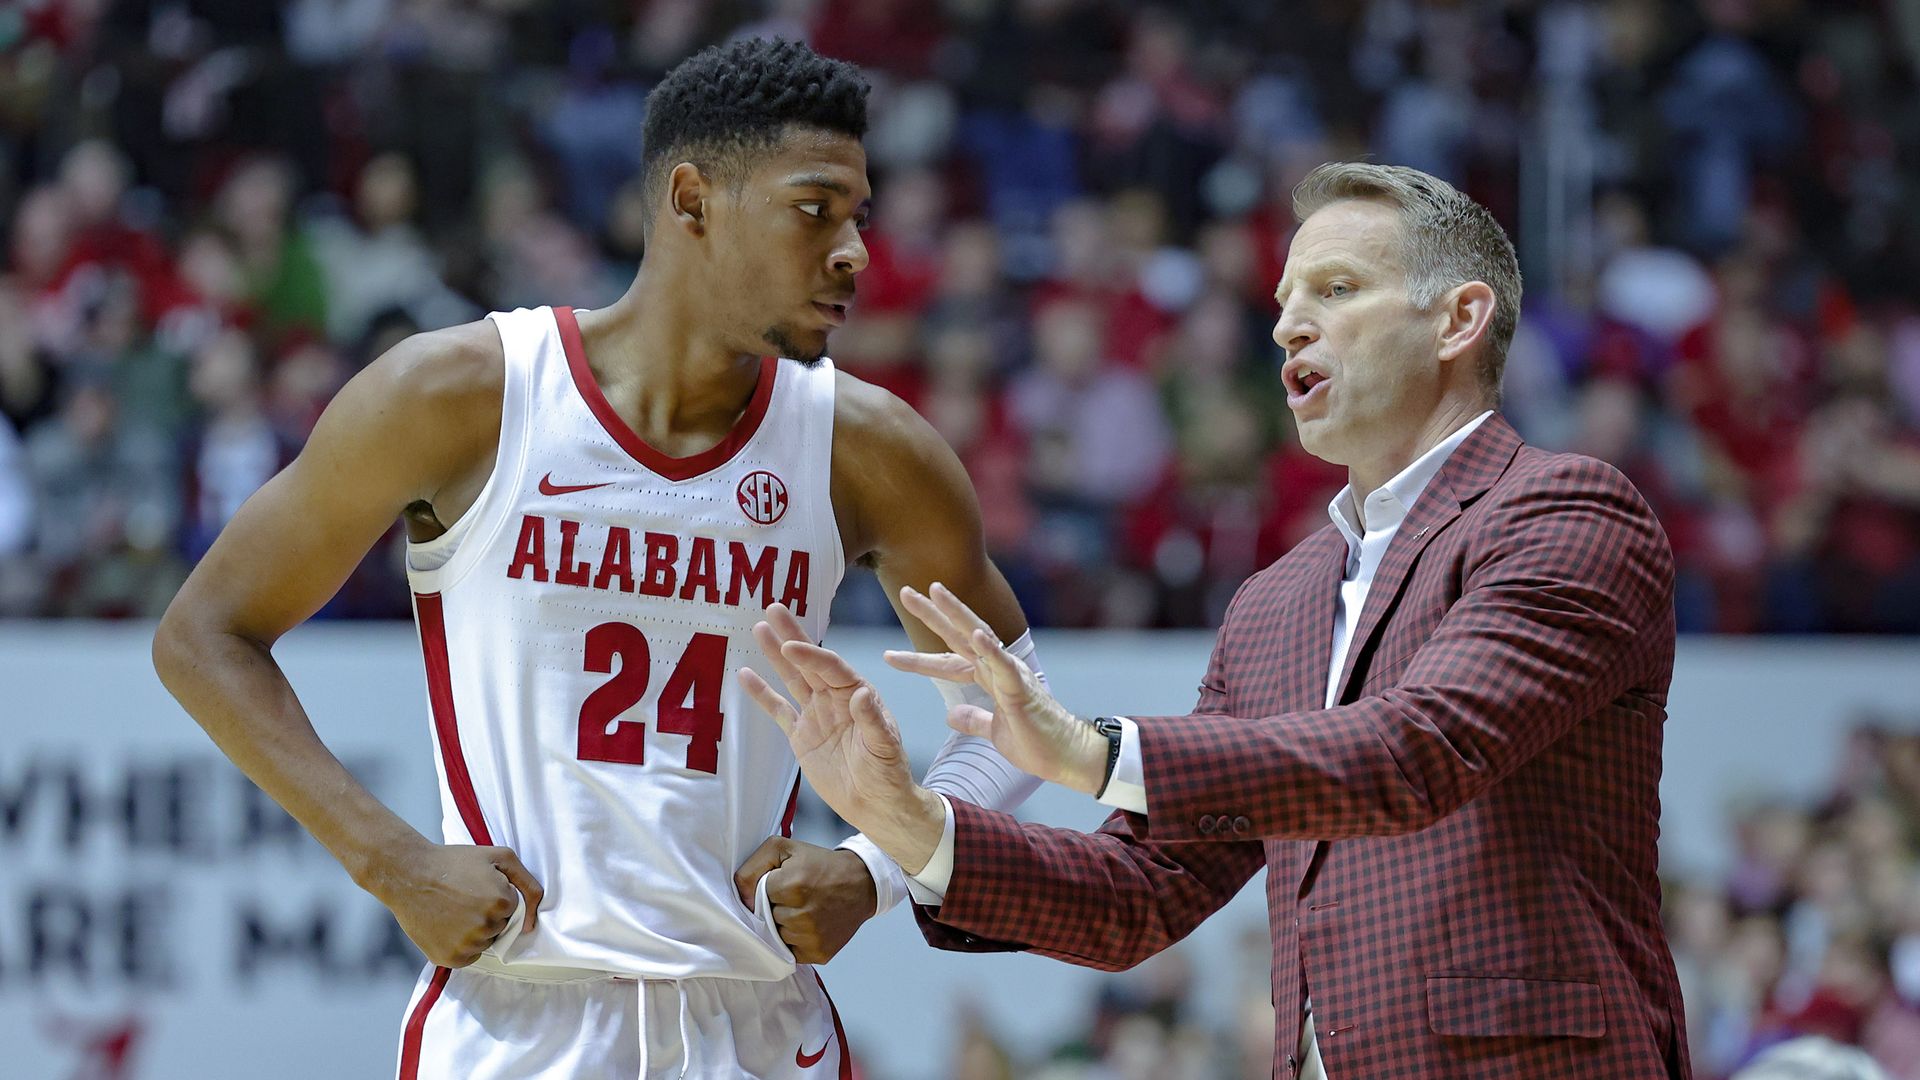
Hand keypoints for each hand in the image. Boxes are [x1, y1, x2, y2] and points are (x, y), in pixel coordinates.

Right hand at [362, 838, 542, 967]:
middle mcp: (486, 927)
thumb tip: (531, 922)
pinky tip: (446, 925)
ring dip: (475, 930)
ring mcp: (466, 945)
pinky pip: (469, 957)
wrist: (408, 874)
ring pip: (485, 942)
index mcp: (502, 902)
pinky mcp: (449, 959)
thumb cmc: (454, 862)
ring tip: (452, 910)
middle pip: (500, 927)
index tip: (475, 885)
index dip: (496, 895)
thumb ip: (528, 883)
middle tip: (462, 897)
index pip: (513, 908)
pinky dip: (461, 945)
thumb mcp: (499, 857)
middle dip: (487, 913)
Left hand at [733, 836, 876, 963]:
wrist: (862, 883)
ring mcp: (812, 937)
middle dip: (776, 908)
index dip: (768, 889)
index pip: (758, 897)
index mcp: (793, 885)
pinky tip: (810, 926)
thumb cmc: (820, 865)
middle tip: (796, 897)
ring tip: (805, 911)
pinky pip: (791, 953)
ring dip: (785, 926)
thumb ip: (752, 867)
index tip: (784, 883)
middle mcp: (803, 914)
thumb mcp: (784, 849)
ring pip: (778, 937)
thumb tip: (743, 899)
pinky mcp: (819, 953)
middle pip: (767, 919)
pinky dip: (796, 941)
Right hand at [737, 603, 944, 871]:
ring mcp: (817, 715)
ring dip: (775, 655)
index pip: (832, 669)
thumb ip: (873, 721)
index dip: (812, 656)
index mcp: (858, 695)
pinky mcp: (801, 735)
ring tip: (758, 628)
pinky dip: (762, 694)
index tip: (792, 646)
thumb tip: (863, 693)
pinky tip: (745, 674)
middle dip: (792, 636)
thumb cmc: (888, 774)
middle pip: (810, 662)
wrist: (877, 805)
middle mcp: (836, 699)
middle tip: (774, 608)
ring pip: (792, 679)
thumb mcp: (885, 748)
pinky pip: (779, 710)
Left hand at [885, 583, 1108, 794]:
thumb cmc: (1035, 742)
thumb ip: (974, 719)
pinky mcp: (1021, 688)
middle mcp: (997, 669)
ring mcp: (1009, 674)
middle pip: (958, 635)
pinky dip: (989, 647)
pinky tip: (974, 631)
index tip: (889, 654)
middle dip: (933, 614)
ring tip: (936, 591)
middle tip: (906, 592)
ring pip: (979, 636)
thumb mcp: (993, 732)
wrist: (1065, 756)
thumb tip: (951, 714)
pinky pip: (1003, 664)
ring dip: (957, 613)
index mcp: (988, 679)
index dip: (918, 658)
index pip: (947, 662)